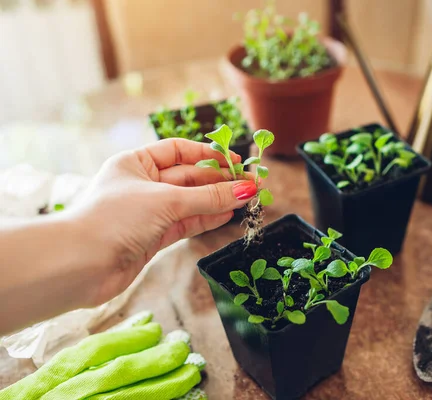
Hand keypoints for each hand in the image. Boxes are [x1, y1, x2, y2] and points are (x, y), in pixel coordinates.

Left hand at [71, 138, 256, 305]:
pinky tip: (227, 215)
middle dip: (219, 181)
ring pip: (190, 202)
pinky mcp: (152, 237)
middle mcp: (142, 184)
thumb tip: (246, 189)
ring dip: (217, 201)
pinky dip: (206, 219)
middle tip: (250, 184)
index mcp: (136, 163)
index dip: (208, 155)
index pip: (178, 151)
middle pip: (188, 178)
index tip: (235, 161)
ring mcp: (148, 212)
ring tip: (246, 200)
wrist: (79, 265)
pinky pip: (186, 223)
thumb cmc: (113, 219)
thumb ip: (209, 197)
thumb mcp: (166, 201)